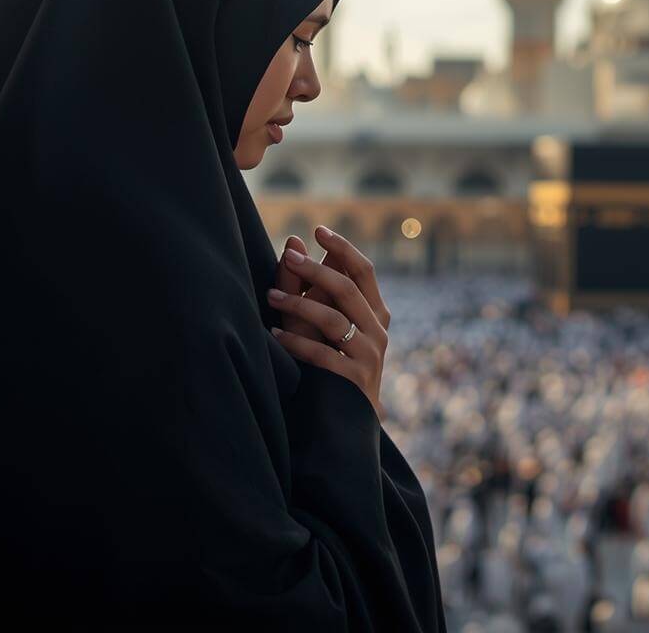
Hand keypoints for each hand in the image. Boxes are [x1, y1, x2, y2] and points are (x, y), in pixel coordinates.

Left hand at [266, 226, 392, 419]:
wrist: (346, 419)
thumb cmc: (330, 362)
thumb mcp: (317, 322)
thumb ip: (305, 286)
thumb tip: (294, 241)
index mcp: (374, 312)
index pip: (364, 271)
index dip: (343, 248)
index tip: (318, 229)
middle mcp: (377, 330)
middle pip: (349, 289)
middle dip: (317, 270)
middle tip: (290, 256)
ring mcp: (370, 355)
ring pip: (335, 320)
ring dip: (299, 305)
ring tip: (270, 296)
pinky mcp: (355, 379)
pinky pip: (323, 355)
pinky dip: (296, 344)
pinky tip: (275, 336)